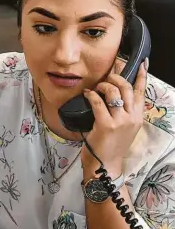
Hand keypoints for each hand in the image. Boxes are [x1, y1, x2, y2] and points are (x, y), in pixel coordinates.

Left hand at [81, 59, 147, 177]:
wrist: (105, 165)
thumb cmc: (111, 145)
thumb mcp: (124, 127)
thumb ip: (124, 111)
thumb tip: (115, 92)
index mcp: (138, 117)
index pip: (141, 92)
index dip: (141, 75)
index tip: (141, 62)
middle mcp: (132, 117)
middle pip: (127, 87)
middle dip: (116, 77)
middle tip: (106, 77)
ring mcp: (119, 121)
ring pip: (113, 92)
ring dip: (103, 86)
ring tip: (96, 88)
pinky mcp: (105, 124)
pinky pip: (98, 102)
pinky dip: (91, 95)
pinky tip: (87, 95)